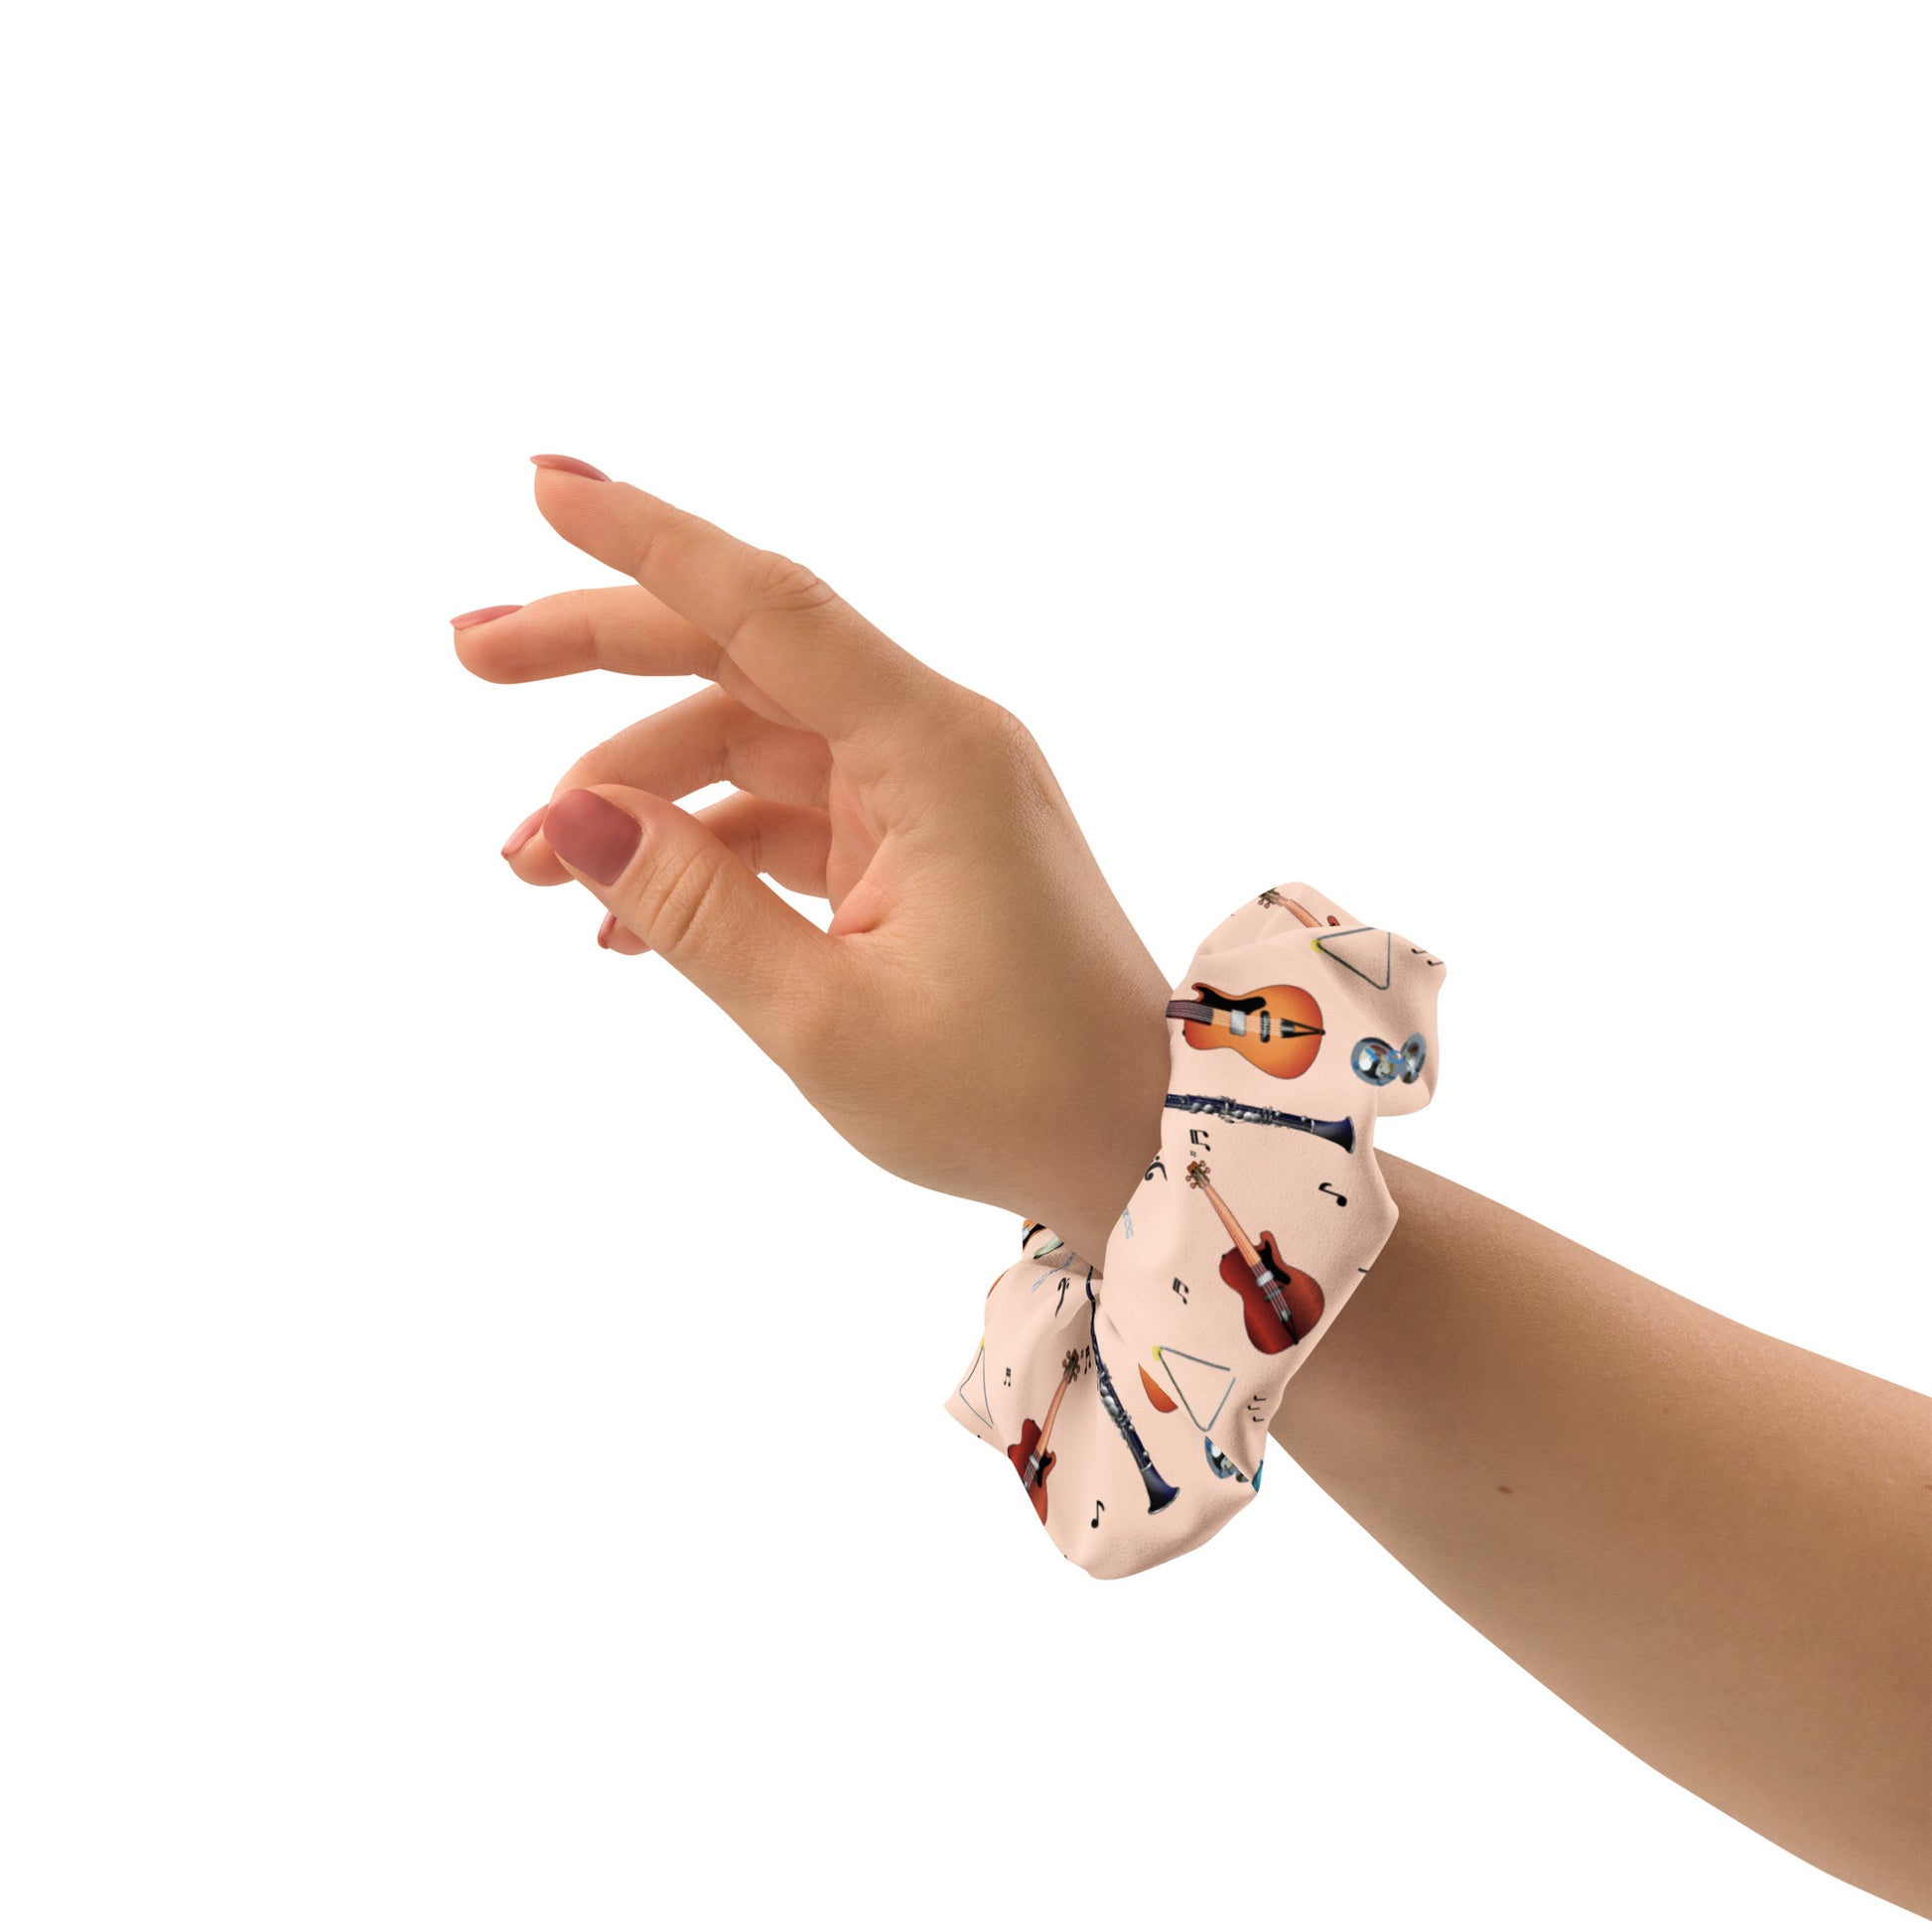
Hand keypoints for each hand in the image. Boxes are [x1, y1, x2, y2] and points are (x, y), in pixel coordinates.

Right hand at [456, 456, 1171, 1259]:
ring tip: (527, 866)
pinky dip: (700, 851)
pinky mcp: (914, 847)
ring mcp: (924, 794)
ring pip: (748, 741)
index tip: (543, 485)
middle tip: (466, 652)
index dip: (648, 538)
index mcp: (934, 751)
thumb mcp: (825, 1019)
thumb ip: (692, 909)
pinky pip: (782, 815)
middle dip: (601, 652)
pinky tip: (620, 922)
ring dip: (636, 789)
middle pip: (742, 653)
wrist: (1135, 1143)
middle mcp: (932, 744)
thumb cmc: (1007, 1093)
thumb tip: (567, 815)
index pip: (768, 606)